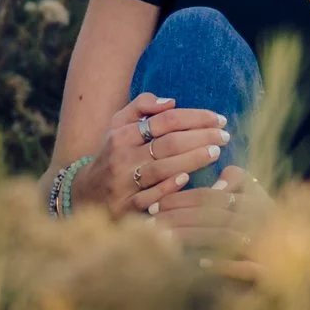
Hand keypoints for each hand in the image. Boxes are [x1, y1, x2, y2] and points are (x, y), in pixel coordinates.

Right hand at [73, 91, 230, 218]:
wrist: (85, 195)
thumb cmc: (112, 155)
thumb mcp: (117, 125)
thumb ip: (141, 106)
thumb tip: (171, 102)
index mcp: (122, 134)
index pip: (165, 120)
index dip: (195, 117)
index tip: (219, 118)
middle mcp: (123, 157)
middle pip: (168, 143)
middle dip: (201, 137)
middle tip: (225, 136)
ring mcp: (125, 184)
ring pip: (163, 168)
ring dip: (193, 159)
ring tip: (217, 152)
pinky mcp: (128, 207)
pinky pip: (152, 197)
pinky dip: (170, 187)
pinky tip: (189, 179)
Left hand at [154, 166, 270, 280]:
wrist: (290, 266)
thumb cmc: (261, 225)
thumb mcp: (252, 195)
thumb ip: (236, 179)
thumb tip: (219, 185)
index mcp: (255, 199)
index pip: (213, 195)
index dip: (182, 198)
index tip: (155, 205)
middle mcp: (262, 220)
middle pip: (214, 214)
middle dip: (179, 217)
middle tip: (151, 223)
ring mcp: (266, 245)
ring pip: (224, 236)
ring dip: (193, 238)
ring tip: (165, 241)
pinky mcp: (269, 271)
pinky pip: (246, 267)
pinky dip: (223, 265)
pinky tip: (201, 264)